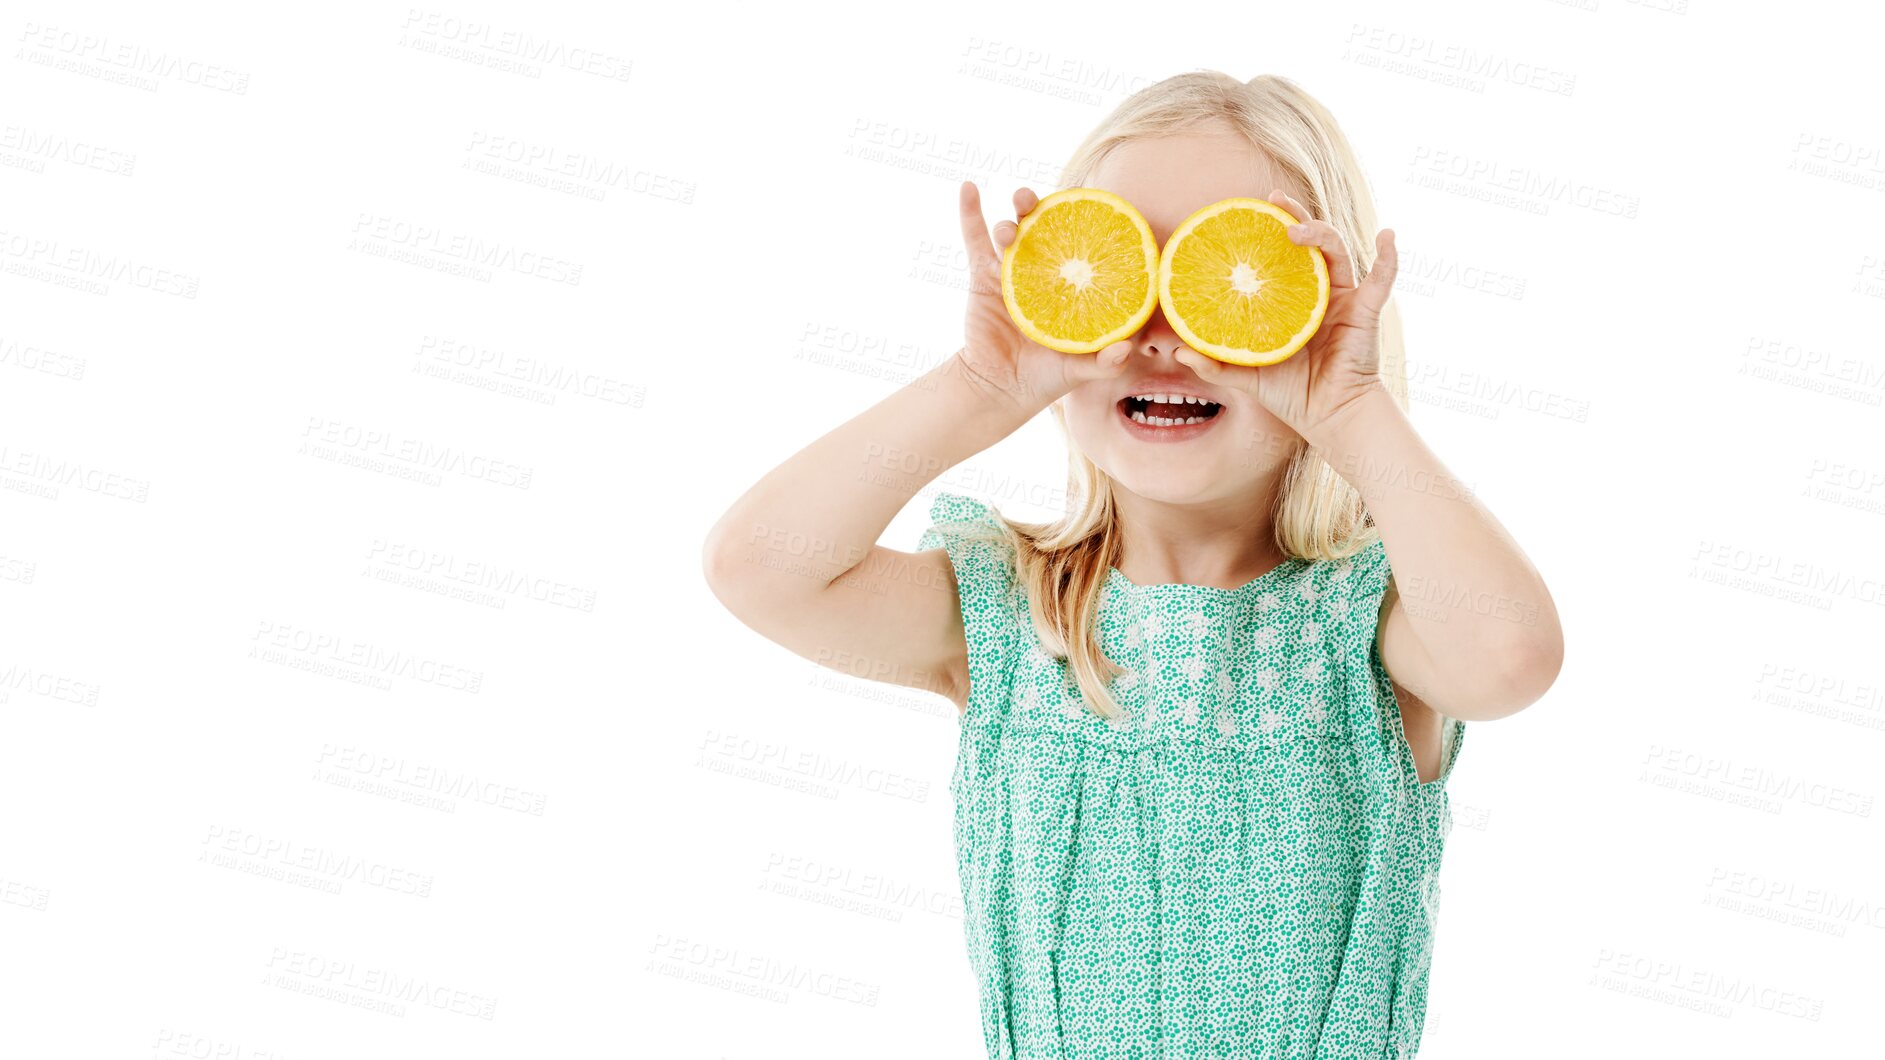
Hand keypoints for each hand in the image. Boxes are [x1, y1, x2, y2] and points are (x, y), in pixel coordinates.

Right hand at [954, 181, 1131, 413]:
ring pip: (1013, 231)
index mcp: (1071, 284)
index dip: (1090, 222)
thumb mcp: (1081, 370)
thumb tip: (1126, 350)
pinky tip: (968, 187)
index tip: (1099, 204)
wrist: (1000, 388)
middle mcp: (1044, 270)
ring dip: (1013, 217)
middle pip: (1047, 227)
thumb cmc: (1046, 377)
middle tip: (1046, 203)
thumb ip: (1105, 362)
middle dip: (1046, 207)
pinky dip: (969, 212)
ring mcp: (1013, 270)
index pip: (1083, 245)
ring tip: (1013, 226)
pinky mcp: (983, 277)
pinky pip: (975, 239)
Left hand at [1173, 188, 1398, 442]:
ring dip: (1321, 233)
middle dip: (1294, 217)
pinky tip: (1387, 236)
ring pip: (1337, 252)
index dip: (1269, 231)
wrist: (1328, 418)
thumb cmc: (1292, 393)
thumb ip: (1215, 364)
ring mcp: (1344, 299)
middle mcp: (1319, 292)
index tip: (1247, 210)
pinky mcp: (1365, 313)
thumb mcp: (1247, 376)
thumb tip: (1177, 351)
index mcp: (1293, 300)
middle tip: (1273, 200)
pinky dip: (1389, 258)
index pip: (1281, 256)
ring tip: (1297, 228)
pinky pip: (1382, 280)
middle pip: (1310, 243)